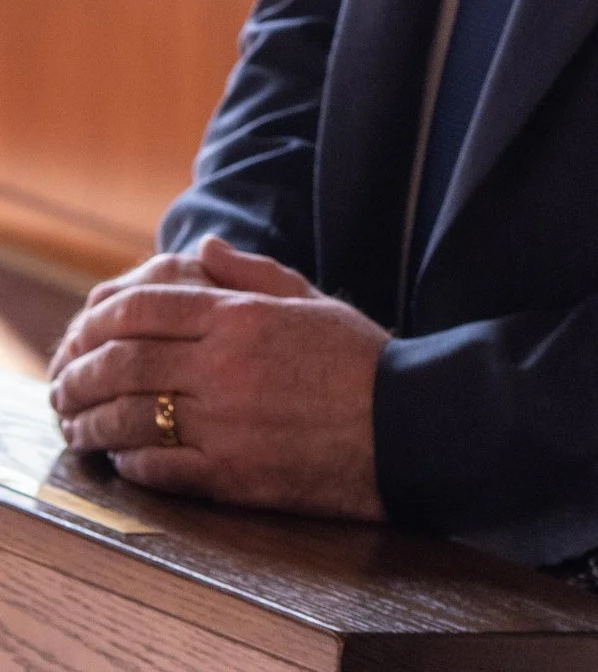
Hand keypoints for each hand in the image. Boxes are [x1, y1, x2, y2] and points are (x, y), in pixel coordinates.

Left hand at [47, 236, 387, 519]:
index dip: (96, 319)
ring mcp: (225, 424)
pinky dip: (126, 461)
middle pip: (120, 363)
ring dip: (89, 423)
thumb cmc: (363, 361)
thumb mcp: (314, 302)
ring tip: (78, 425)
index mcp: (244, 320)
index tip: (81, 333)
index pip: (142, 308)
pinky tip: (121, 456)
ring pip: (125, 420)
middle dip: (76, 374)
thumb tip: (205, 248)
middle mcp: (226, 368)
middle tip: (63, 384)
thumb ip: (253, 274)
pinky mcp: (230, 475)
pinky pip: (154, 468)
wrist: (408, 426)